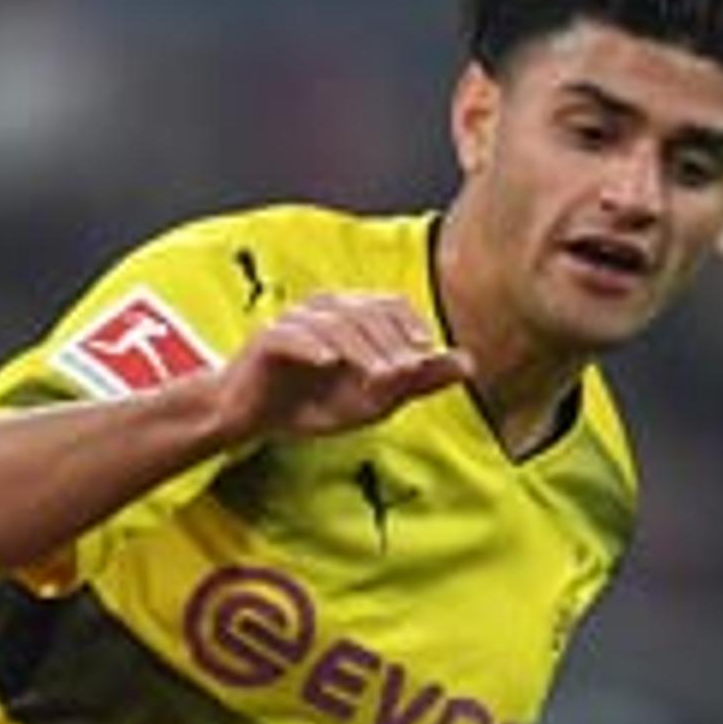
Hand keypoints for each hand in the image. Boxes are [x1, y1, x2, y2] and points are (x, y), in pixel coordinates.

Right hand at [216, 292, 473, 443]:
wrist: (251, 417)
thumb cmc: (313, 403)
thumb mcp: (373, 400)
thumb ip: (418, 382)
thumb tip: (470, 364)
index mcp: (354, 314)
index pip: (391, 306)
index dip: (410, 330)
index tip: (423, 360)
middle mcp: (326, 308)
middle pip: (366, 312)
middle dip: (390, 345)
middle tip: (406, 375)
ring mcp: (295, 321)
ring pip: (334, 323)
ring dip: (360, 350)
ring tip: (378, 377)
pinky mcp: (266, 339)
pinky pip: (291, 335)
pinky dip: (311, 345)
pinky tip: (328, 362)